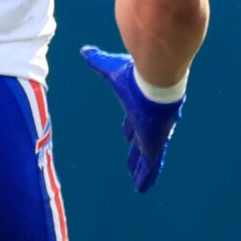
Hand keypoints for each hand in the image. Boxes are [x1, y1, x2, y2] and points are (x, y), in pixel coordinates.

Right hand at [79, 45, 184, 192]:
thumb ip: (98, 61)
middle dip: (137, 153)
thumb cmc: (134, 75)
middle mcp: (147, 123)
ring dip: (141, 170)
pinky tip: (142, 189)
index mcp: (138, 107)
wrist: (155, 79)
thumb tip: (85, 50)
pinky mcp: (154, 144)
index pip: (133, 122)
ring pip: (146, 158)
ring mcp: (152, 136)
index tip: (127, 136)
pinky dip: (147, 177)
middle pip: (140, 142)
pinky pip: (151, 166)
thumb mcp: (110, 69)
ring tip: (138, 183)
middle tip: (133, 163)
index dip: (130, 130)